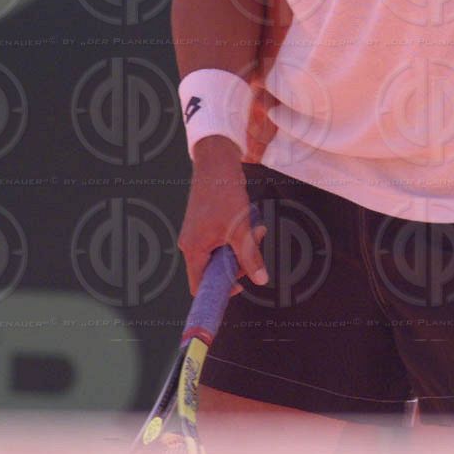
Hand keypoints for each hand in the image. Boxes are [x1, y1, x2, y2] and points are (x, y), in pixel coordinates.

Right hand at [177, 135, 267, 296]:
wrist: (217, 162)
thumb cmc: (223, 193)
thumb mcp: (240, 228)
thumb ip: (250, 256)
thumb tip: (261, 280)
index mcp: (193, 249)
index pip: (200, 286)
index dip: (220, 290)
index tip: (241, 284)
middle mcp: (192, 244)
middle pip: (215, 270)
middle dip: (240, 262)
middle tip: (255, 245)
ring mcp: (199, 234)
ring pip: (223, 254)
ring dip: (243, 246)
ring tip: (255, 229)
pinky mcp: (207, 225)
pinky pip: (224, 241)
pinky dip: (239, 235)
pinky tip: (250, 221)